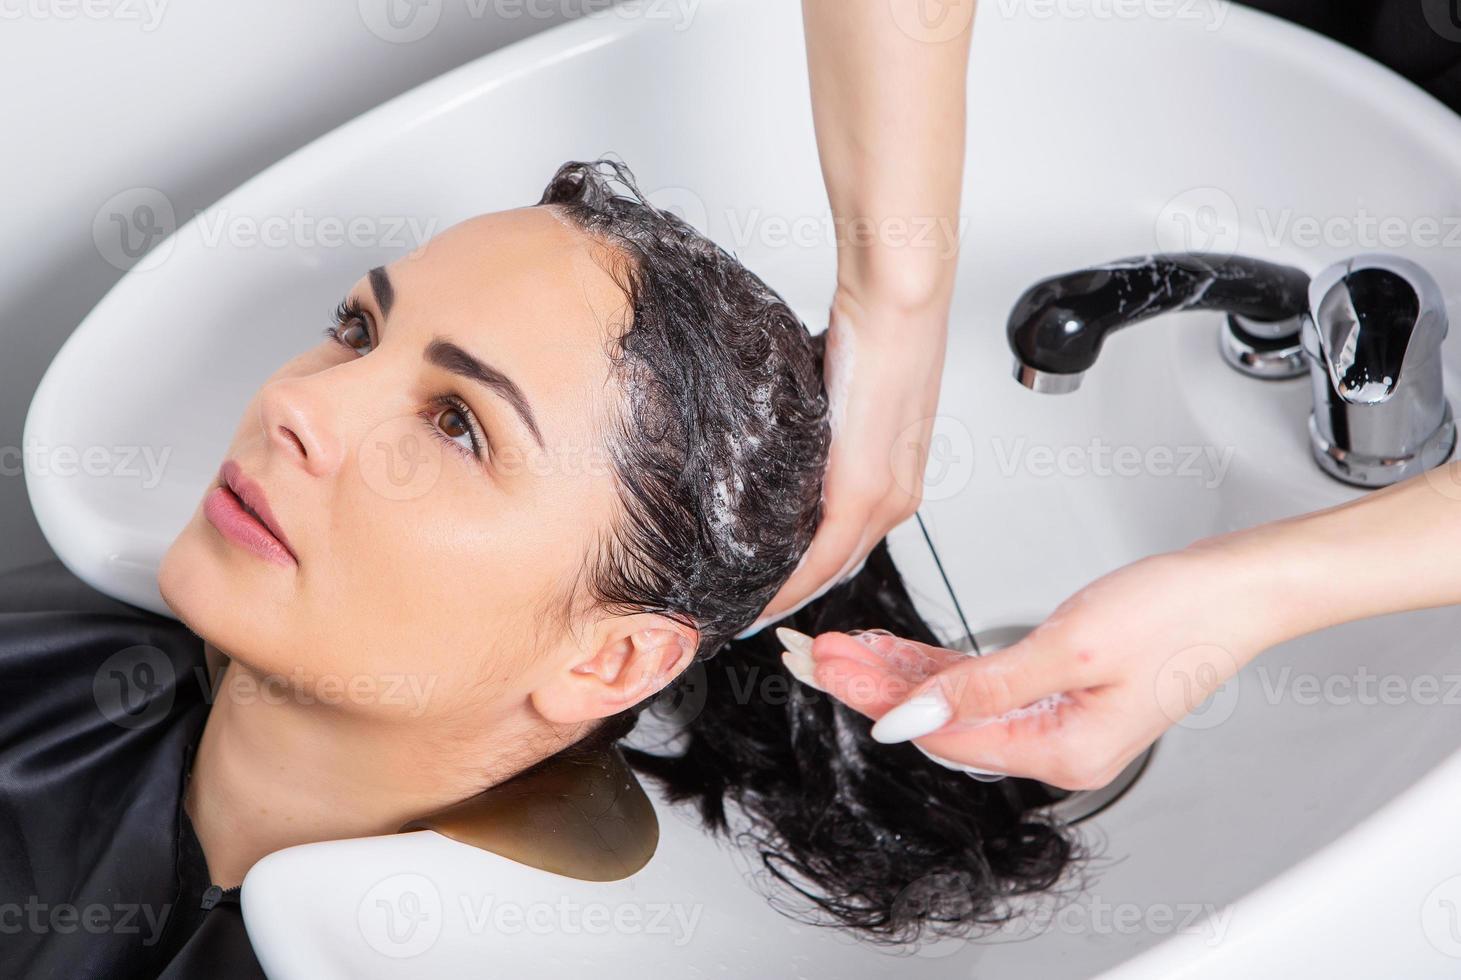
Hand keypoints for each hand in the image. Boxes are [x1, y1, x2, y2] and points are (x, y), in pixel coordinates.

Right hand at [749, 284, 948, 631]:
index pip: (847, 546)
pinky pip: (824, 553)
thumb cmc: (875, 331)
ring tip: (744, 608)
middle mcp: (897, 496)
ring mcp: (885, 496)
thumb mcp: (842, 398)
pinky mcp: (865, 486)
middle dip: (791, 594)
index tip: (767, 591)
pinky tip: (761, 595)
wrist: (897, 301)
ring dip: (788, 593)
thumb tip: (781, 440)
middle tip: (744, 611)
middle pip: (839, 565)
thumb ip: (818, 432)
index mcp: (895, 478)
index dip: (805, 575)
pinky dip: (791, 581)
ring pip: (832, 567)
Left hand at [781, 536, 1292, 789]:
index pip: (943, 732)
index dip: (877, 699)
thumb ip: (983, 688)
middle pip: (939, 719)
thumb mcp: (1069, 648)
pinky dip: (937, 667)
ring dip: (897, 672)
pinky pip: (982, 684)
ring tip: (840, 649)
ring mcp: (1057, 718)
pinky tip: (894, 653)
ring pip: (954, 700)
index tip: (828, 668)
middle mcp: (1057, 747)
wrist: (1236, 587)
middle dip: (873, 685)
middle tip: (814, 655)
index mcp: (1064, 753)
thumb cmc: (1178, 614)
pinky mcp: (1058, 689)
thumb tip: (909, 719)